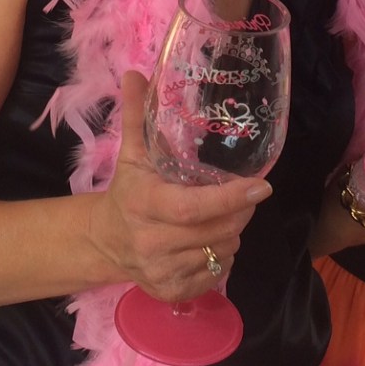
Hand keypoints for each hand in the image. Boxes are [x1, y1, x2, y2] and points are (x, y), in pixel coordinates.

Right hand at [89, 72, 271, 302]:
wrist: (102, 242)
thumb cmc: (126, 192)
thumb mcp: (131, 154)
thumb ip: (139, 115)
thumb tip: (137, 73)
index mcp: (145, 205)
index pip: (194, 207)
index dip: (231, 198)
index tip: (261, 186)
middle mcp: (152, 242)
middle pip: (216, 230)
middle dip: (240, 212)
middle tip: (246, 195)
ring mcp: (162, 271)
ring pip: (221, 251)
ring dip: (233, 233)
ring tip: (224, 217)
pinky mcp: (172, 292)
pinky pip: (216, 273)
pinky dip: (222, 257)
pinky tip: (210, 241)